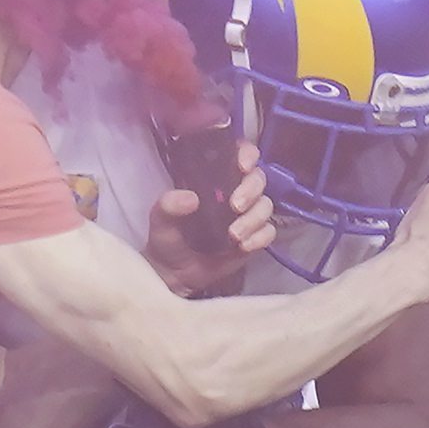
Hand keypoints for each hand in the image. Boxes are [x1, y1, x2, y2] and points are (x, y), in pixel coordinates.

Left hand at [150, 140, 274, 297]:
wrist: (174, 273)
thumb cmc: (167, 238)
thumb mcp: (160, 220)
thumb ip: (168, 205)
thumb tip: (191, 199)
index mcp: (214, 178)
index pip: (239, 154)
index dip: (247, 154)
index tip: (242, 165)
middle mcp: (235, 190)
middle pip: (258, 178)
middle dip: (250, 190)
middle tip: (234, 206)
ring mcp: (246, 214)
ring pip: (265, 205)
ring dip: (253, 219)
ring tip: (234, 236)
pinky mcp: (254, 236)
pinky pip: (268, 231)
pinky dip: (259, 238)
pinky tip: (243, 247)